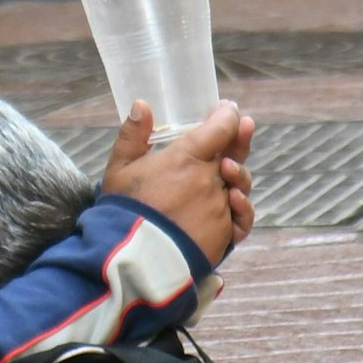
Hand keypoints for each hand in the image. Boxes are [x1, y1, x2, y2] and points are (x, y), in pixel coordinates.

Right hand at [101, 100, 252, 263]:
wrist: (133, 257)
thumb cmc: (123, 210)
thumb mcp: (119, 168)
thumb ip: (133, 134)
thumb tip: (142, 104)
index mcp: (186, 158)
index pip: (220, 128)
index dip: (227, 115)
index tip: (226, 109)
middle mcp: (209, 179)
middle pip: (234, 154)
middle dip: (239, 137)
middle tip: (243, 126)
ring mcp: (219, 206)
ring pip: (238, 184)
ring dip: (236, 173)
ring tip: (229, 169)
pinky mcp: (224, 232)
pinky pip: (242, 216)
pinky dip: (242, 206)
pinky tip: (234, 199)